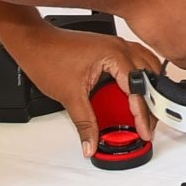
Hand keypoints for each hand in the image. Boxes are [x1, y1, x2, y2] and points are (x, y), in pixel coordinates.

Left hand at [0, 23, 163, 158]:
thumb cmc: (48, 57)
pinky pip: (136, 61)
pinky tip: (137, 90)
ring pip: (146, 67)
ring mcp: (116, 45)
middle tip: (148, 126)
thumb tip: (91, 143)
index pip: (137, 89)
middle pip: (148, 78)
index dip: (142, 114)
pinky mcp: (110, 47)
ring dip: (150, 89)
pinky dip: (140, 78)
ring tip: (148, 112)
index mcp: (114, 55)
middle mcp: (119, 47)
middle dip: (151, 104)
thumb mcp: (70, 96)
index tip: (143, 132)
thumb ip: (85, 124)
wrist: (34, 42)